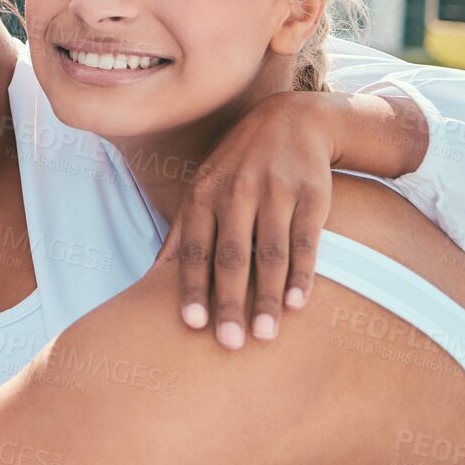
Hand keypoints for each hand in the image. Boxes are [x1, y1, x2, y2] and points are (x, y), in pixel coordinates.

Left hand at [162, 90, 336, 349]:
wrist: (291, 120)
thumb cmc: (237, 166)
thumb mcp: (203, 187)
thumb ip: (183, 231)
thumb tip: (153, 275)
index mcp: (204, 194)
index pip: (195, 249)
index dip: (192, 287)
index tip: (191, 325)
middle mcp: (236, 193)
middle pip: (232, 257)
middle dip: (229, 302)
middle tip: (230, 344)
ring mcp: (275, 193)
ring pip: (271, 254)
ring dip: (267, 297)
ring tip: (265, 335)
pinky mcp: (311, 196)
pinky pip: (306, 241)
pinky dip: (302, 274)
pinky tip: (297, 304)